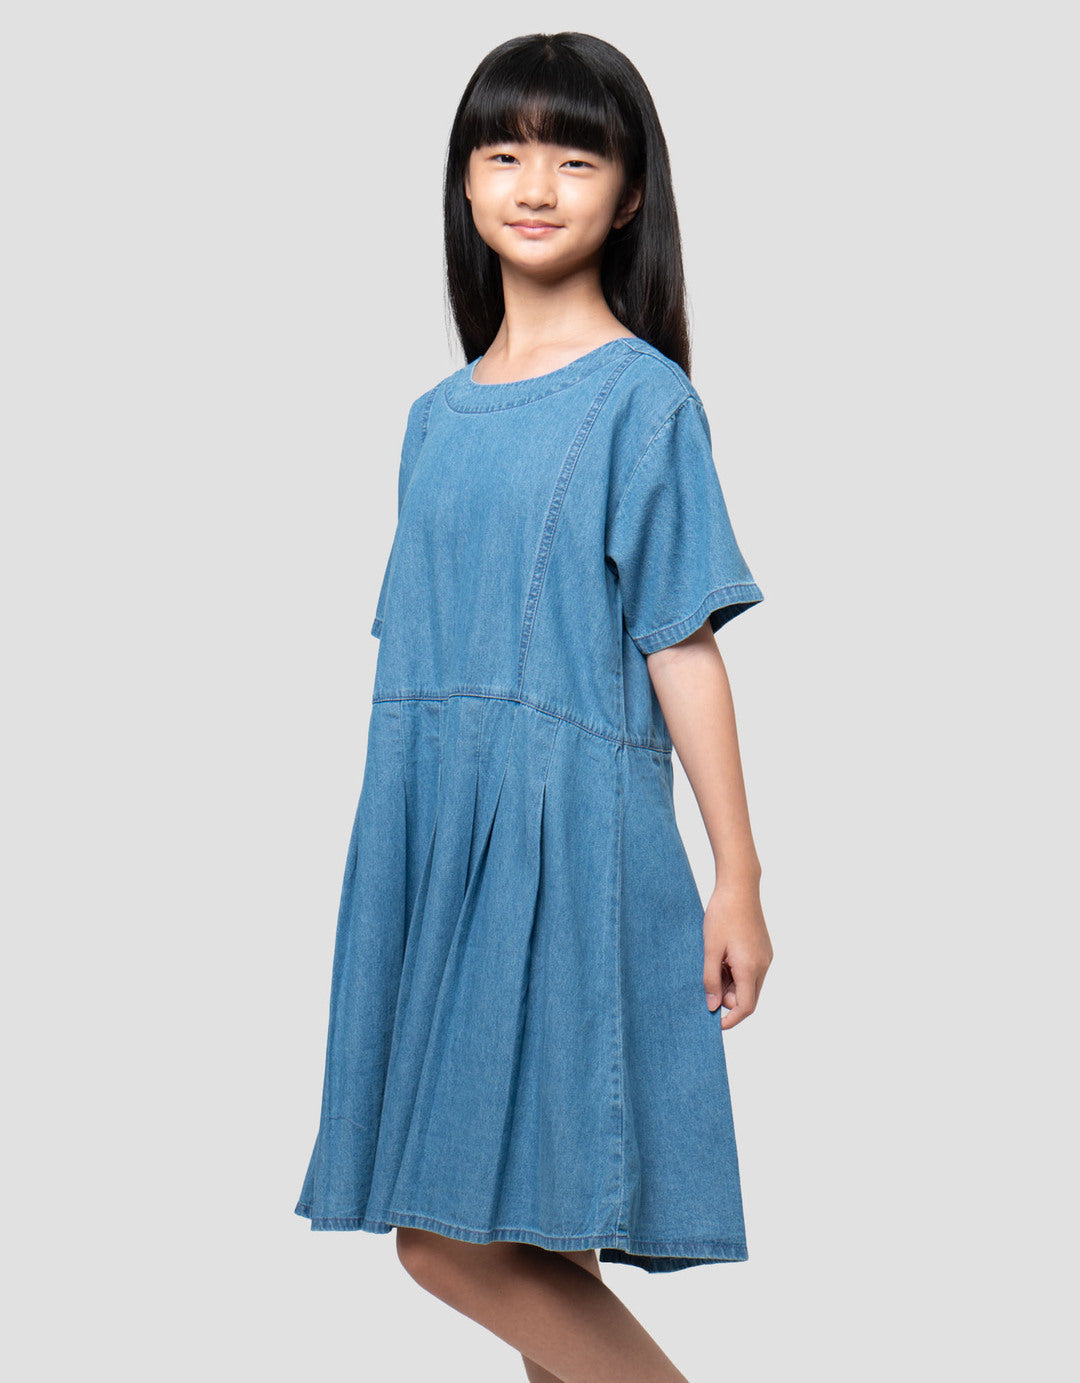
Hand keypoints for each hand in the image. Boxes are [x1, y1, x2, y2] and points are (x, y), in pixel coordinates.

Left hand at [703, 878, 772, 1028]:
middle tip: (708, 987)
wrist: (739, 887)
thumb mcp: (710, 949)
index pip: (745, 1007)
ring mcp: (766, 957)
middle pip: (749, 998)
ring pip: (750, 985)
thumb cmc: (722, 915)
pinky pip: (752, 971)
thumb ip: (711, 980)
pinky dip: (737, 973)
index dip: (731, 1020)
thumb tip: (713, 1006)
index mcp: (750, 968)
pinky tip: (723, 958)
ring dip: (732, 985)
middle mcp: (763, 965)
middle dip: (729, 1000)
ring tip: (714, 966)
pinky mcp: (764, 949)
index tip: (715, 1024)